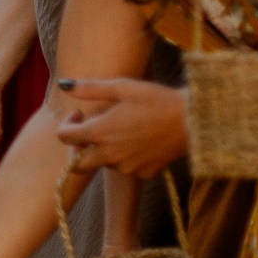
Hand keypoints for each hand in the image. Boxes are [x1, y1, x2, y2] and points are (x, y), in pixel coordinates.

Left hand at [54, 77, 189, 178]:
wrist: (194, 120)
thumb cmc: (156, 99)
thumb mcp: (121, 87)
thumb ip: (89, 89)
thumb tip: (64, 85)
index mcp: (99, 133)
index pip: (64, 137)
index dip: (67, 123)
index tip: (80, 113)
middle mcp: (110, 155)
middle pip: (77, 164)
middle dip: (78, 148)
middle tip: (90, 131)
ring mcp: (128, 167)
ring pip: (103, 164)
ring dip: (104, 150)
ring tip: (122, 129)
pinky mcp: (145, 173)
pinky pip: (126, 168)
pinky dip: (126, 157)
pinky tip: (139, 141)